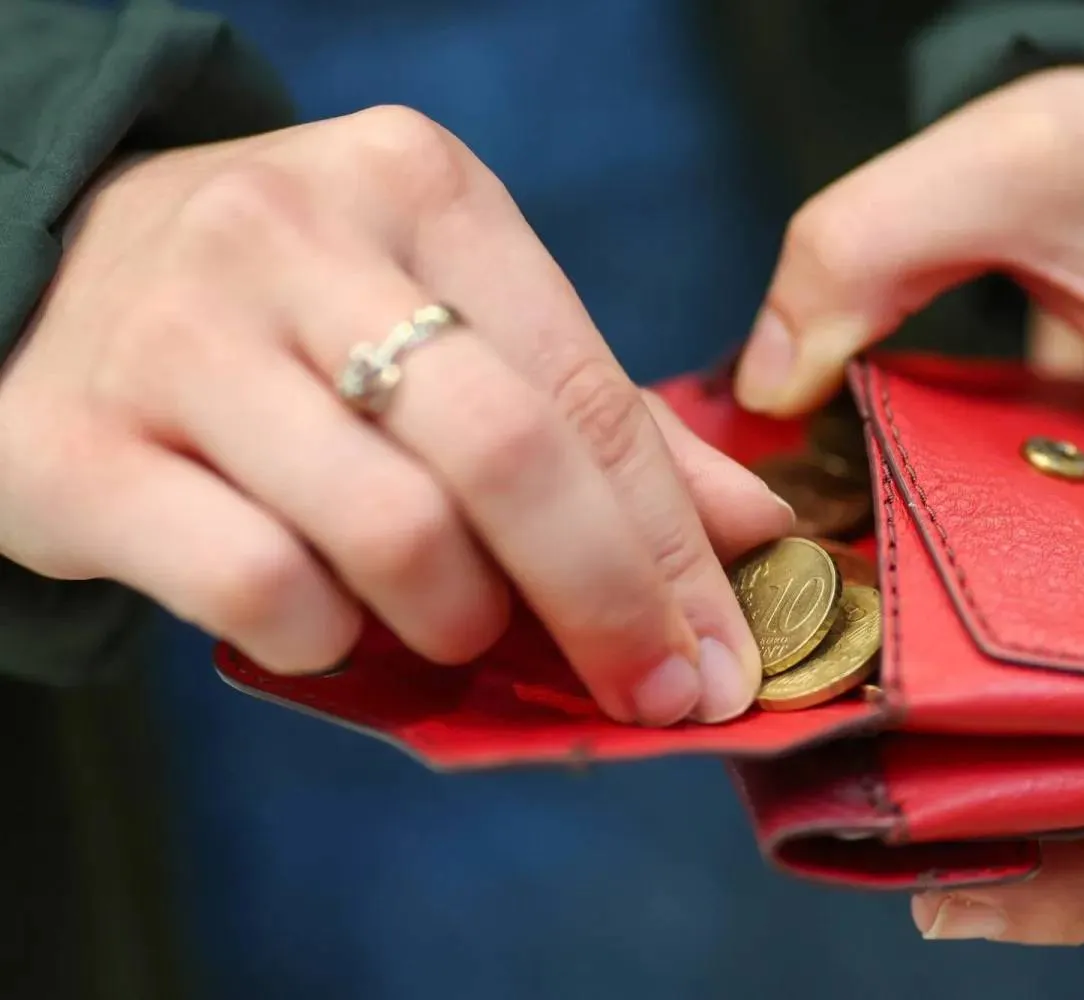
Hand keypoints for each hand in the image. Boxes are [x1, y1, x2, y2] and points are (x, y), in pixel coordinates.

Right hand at [0, 106, 790, 726]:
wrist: (37, 274)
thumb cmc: (290, 314)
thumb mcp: (446, 317)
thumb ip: (593, 418)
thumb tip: (747, 529)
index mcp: (418, 187)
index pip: (585, 390)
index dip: (675, 541)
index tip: (725, 650)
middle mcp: (297, 238)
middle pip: (508, 457)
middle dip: (608, 601)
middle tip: (655, 691)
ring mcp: (181, 337)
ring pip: (393, 534)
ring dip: (459, 620)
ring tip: (457, 624)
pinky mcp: (82, 448)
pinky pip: (263, 588)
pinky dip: (330, 638)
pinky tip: (332, 620)